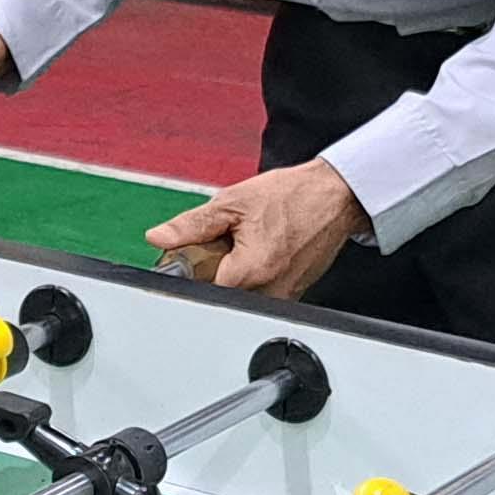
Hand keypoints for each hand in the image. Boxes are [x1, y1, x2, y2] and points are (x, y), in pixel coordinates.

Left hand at [149, 161, 365, 299]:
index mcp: (248, 271)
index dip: (191, 265)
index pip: (198, 286)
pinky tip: (263, 250)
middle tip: (227, 240)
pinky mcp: (291, 295)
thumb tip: (160, 238)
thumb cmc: (293, 197)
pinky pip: (259, 291)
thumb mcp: (232, 202)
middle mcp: (267, 292)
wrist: (334, 197)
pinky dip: (253, 274)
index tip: (197, 250)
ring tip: (249, 244)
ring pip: (239, 293)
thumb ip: (191, 225)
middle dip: (213, 268)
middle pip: (219, 292)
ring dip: (234, 271)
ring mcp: (281, 297)